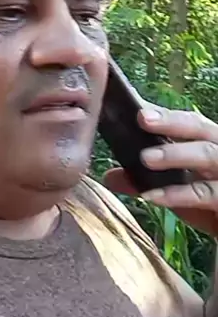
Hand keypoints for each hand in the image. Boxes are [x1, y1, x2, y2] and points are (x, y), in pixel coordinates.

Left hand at [104, 105, 217, 236]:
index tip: (138, 109)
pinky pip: (205, 193)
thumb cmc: (209, 206)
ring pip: (207, 154)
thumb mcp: (176, 191)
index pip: (189, 122)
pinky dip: (177, 194)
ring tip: (145, 158)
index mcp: (210, 143)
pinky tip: (152, 196)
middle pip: (200, 128)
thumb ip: (145, 182)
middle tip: (142, 118)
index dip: (165, 114)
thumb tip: (109, 177)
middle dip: (171, 122)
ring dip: (175, 153)